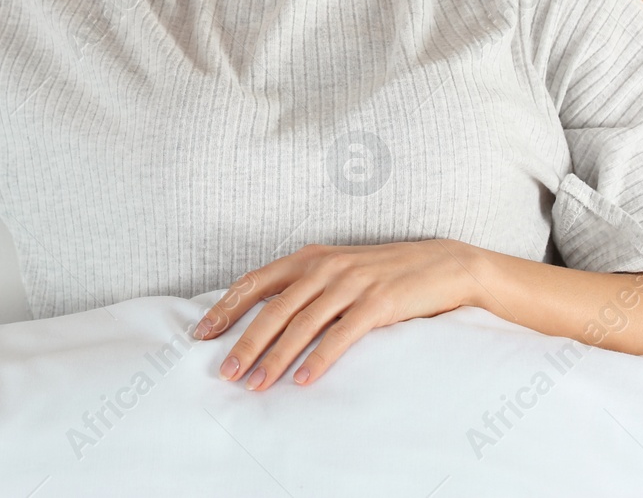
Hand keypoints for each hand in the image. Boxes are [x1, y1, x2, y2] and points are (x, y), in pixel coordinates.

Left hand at [193, 240, 483, 389]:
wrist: (441, 265)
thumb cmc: (384, 272)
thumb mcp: (337, 269)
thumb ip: (304, 286)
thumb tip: (264, 316)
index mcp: (309, 258)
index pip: (255, 283)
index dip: (226, 308)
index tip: (202, 334)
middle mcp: (324, 267)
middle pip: (273, 309)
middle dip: (245, 343)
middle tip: (226, 373)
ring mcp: (350, 284)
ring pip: (301, 325)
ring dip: (275, 358)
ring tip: (256, 384)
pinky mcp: (377, 304)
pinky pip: (340, 335)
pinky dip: (319, 359)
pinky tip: (303, 381)